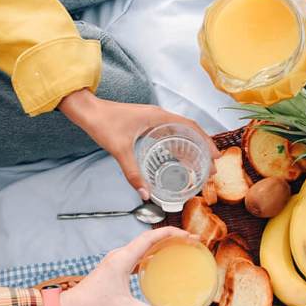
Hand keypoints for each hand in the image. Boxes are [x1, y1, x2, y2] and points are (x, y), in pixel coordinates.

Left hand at [59, 89, 217, 199]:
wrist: (88, 112)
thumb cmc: (103, 124)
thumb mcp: (120, 150)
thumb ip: (133, 173)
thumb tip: (145, 194)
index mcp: (158, 117)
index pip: (190, 127)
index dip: (206, 141)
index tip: (216, 157)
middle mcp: (159, 116)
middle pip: (189, 131)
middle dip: (202, 149)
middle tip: (212, 169)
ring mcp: (153, 120)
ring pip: (180, 133)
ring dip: (191, 148)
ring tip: (200, 167)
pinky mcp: (147, 124)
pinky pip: (169, 135)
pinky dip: (178, 147)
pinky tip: (180, 161)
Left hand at [59, 227, 191, 305]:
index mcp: (122, 259)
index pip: (150, 238)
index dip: (171, 233)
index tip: (188, 236)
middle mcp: (119, 255)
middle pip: (148, 238)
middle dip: (169, 237)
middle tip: (189, 242)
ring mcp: (115, 260)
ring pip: (142, 246)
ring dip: (159, 244)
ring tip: (177, 249)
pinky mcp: (113, 267)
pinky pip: (136, 255)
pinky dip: (150, 255)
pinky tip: (158, 264)